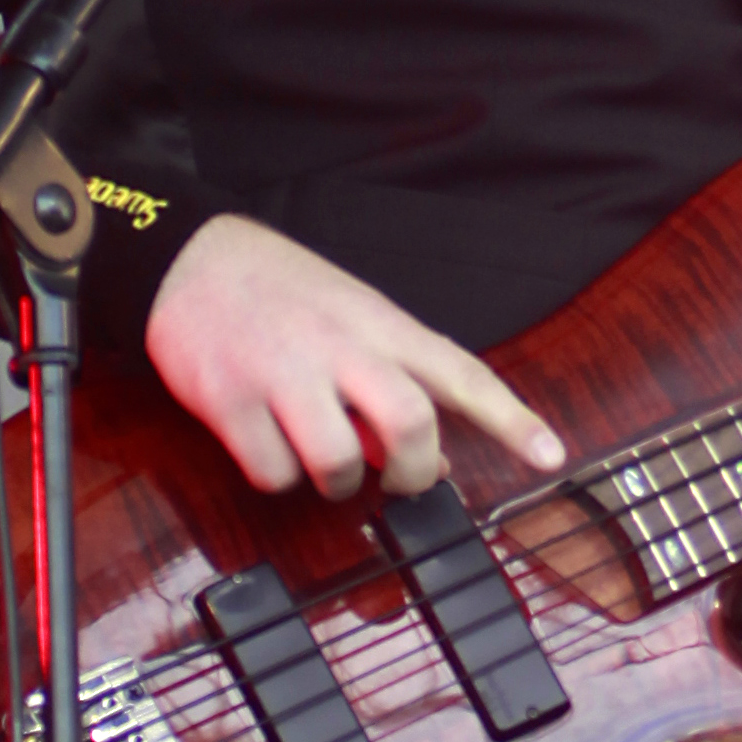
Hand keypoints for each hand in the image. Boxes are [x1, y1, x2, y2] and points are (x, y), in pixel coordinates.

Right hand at [145, 214, 568, 501]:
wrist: (190, 258)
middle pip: (409, 423)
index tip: (551, 457)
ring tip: (325, 463)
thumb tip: (433, 454)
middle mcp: (339, 346)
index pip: (462, 373)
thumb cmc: (282, 293)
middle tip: (398, 480)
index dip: (512, 419)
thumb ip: (393, 378)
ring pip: (338, 461)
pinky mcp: (230, 401)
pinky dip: (278, 476)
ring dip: (337, 483)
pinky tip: (270, 447)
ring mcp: (283, 373)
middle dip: (414, 472)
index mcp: (380, 324)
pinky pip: (272, 471)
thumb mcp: (351, 316)